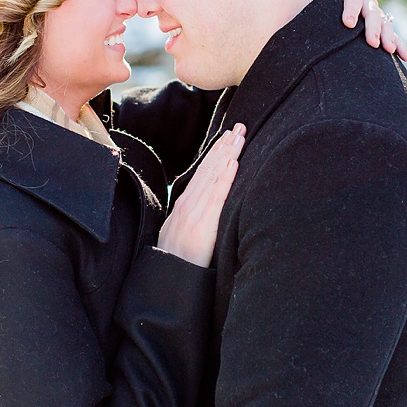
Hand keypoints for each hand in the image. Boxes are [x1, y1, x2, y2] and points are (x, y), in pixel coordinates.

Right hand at [157, 124, 244, 266]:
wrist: (166, 280)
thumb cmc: (175, 261)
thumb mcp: (180, 233)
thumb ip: (191, 218)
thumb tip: (204, 208)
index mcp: (184, 205)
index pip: (203, 172)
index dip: (215, 153)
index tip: (227, 136)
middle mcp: (188, 204)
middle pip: (209, 169)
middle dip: (225, 146)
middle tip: (239, 126)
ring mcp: (194, 213)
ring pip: (213, 177)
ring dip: (228, 154)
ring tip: (239, 137)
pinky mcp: (203, 225)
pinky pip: (216, 198)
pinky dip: (224, 179)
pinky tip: (233, 163)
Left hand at [324, 0, 406, 61]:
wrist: (332, 7)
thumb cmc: (324, 1)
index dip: (351, 10)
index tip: (348, 23)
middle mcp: (366, 3)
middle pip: (372, 14)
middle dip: (373, 28)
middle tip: (372, 42)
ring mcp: (376, 16)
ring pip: (385, 25)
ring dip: (389, 37)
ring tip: (389, 49)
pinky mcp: (381, 29)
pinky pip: (393, 37)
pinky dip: (400, 46)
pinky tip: (406, 56)